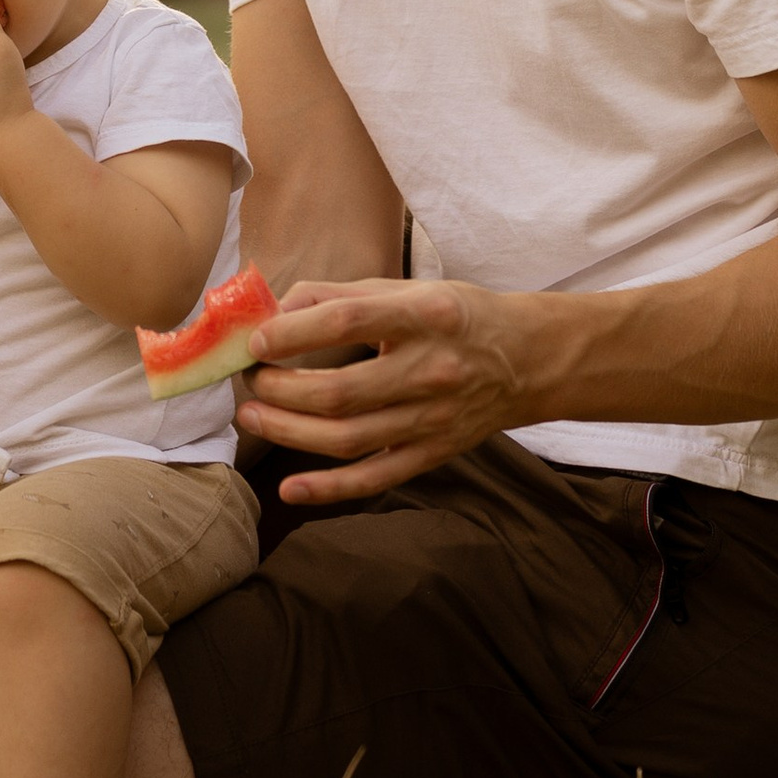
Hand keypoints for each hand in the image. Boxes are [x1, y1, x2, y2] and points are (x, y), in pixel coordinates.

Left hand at [237, 276, 552, 502]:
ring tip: (252, 417)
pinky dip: (330, 489)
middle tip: (248, 380)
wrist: (528, 360)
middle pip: (341, 392)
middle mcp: (432, 370)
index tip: (255, 339)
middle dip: (281, 389)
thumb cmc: (456, 315)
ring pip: (349, 439)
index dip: (294, 333)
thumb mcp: (406, 288)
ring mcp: (434, 419)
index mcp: (425, 316)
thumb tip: (273, 312)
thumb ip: (339, 296)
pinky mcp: (434, 453)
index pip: (348, 323)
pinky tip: (290, 489)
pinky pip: (376, 478)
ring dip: (290, 433)